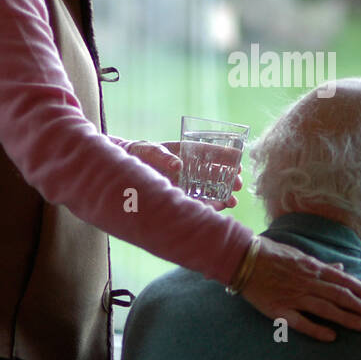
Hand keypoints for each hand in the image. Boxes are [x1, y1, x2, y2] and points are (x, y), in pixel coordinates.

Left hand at [128, 140, 242, 209]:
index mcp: (187, 152)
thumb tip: (178, 165)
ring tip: (232, 202)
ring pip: (209, 189)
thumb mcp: (149, 150)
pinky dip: (207, 206)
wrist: (121, 171)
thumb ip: (162, 156)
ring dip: (222, 195)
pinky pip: (196, 202)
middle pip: (214, 173)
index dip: (226, 157)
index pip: (211, 152)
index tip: (238, 163)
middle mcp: (190, 168)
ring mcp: (186, 183)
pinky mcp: (180, 197)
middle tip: (238, 185)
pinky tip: (216, 209)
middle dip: (228, 179)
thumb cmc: (139, 154)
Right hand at [239, 236, 360, 341]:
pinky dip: (316, 329)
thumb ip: (321, 265)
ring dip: (347, 318)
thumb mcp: (300, 255)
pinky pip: (300, 321)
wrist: (243, 259)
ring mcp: (294, 296)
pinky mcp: (279, 310)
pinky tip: (332, 336)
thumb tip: (341, 267)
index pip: (344, 280)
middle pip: (340, 295)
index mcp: (313, 268)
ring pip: (326, 309)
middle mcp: (307, 282)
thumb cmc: (272, 255)